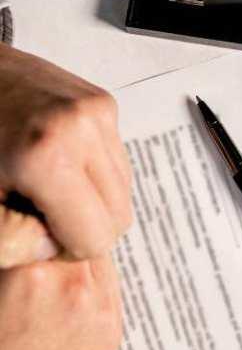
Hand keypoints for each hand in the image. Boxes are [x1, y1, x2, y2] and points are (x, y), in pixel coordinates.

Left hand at [0, 44, 131, 266]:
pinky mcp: (104, 102)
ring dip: (89, 198)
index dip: (64, 247)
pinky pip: (116, 159)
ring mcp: (98, 110)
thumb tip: (52, 247)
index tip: (33, 231)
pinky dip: (91, 171)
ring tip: (43, 184)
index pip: (95, 237)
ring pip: (122, 189)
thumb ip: (10, 242)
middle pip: (118, 215)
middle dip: (82, 224)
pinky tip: (56, 161)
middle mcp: (83, 127)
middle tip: (37, 211)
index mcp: (48, 156)